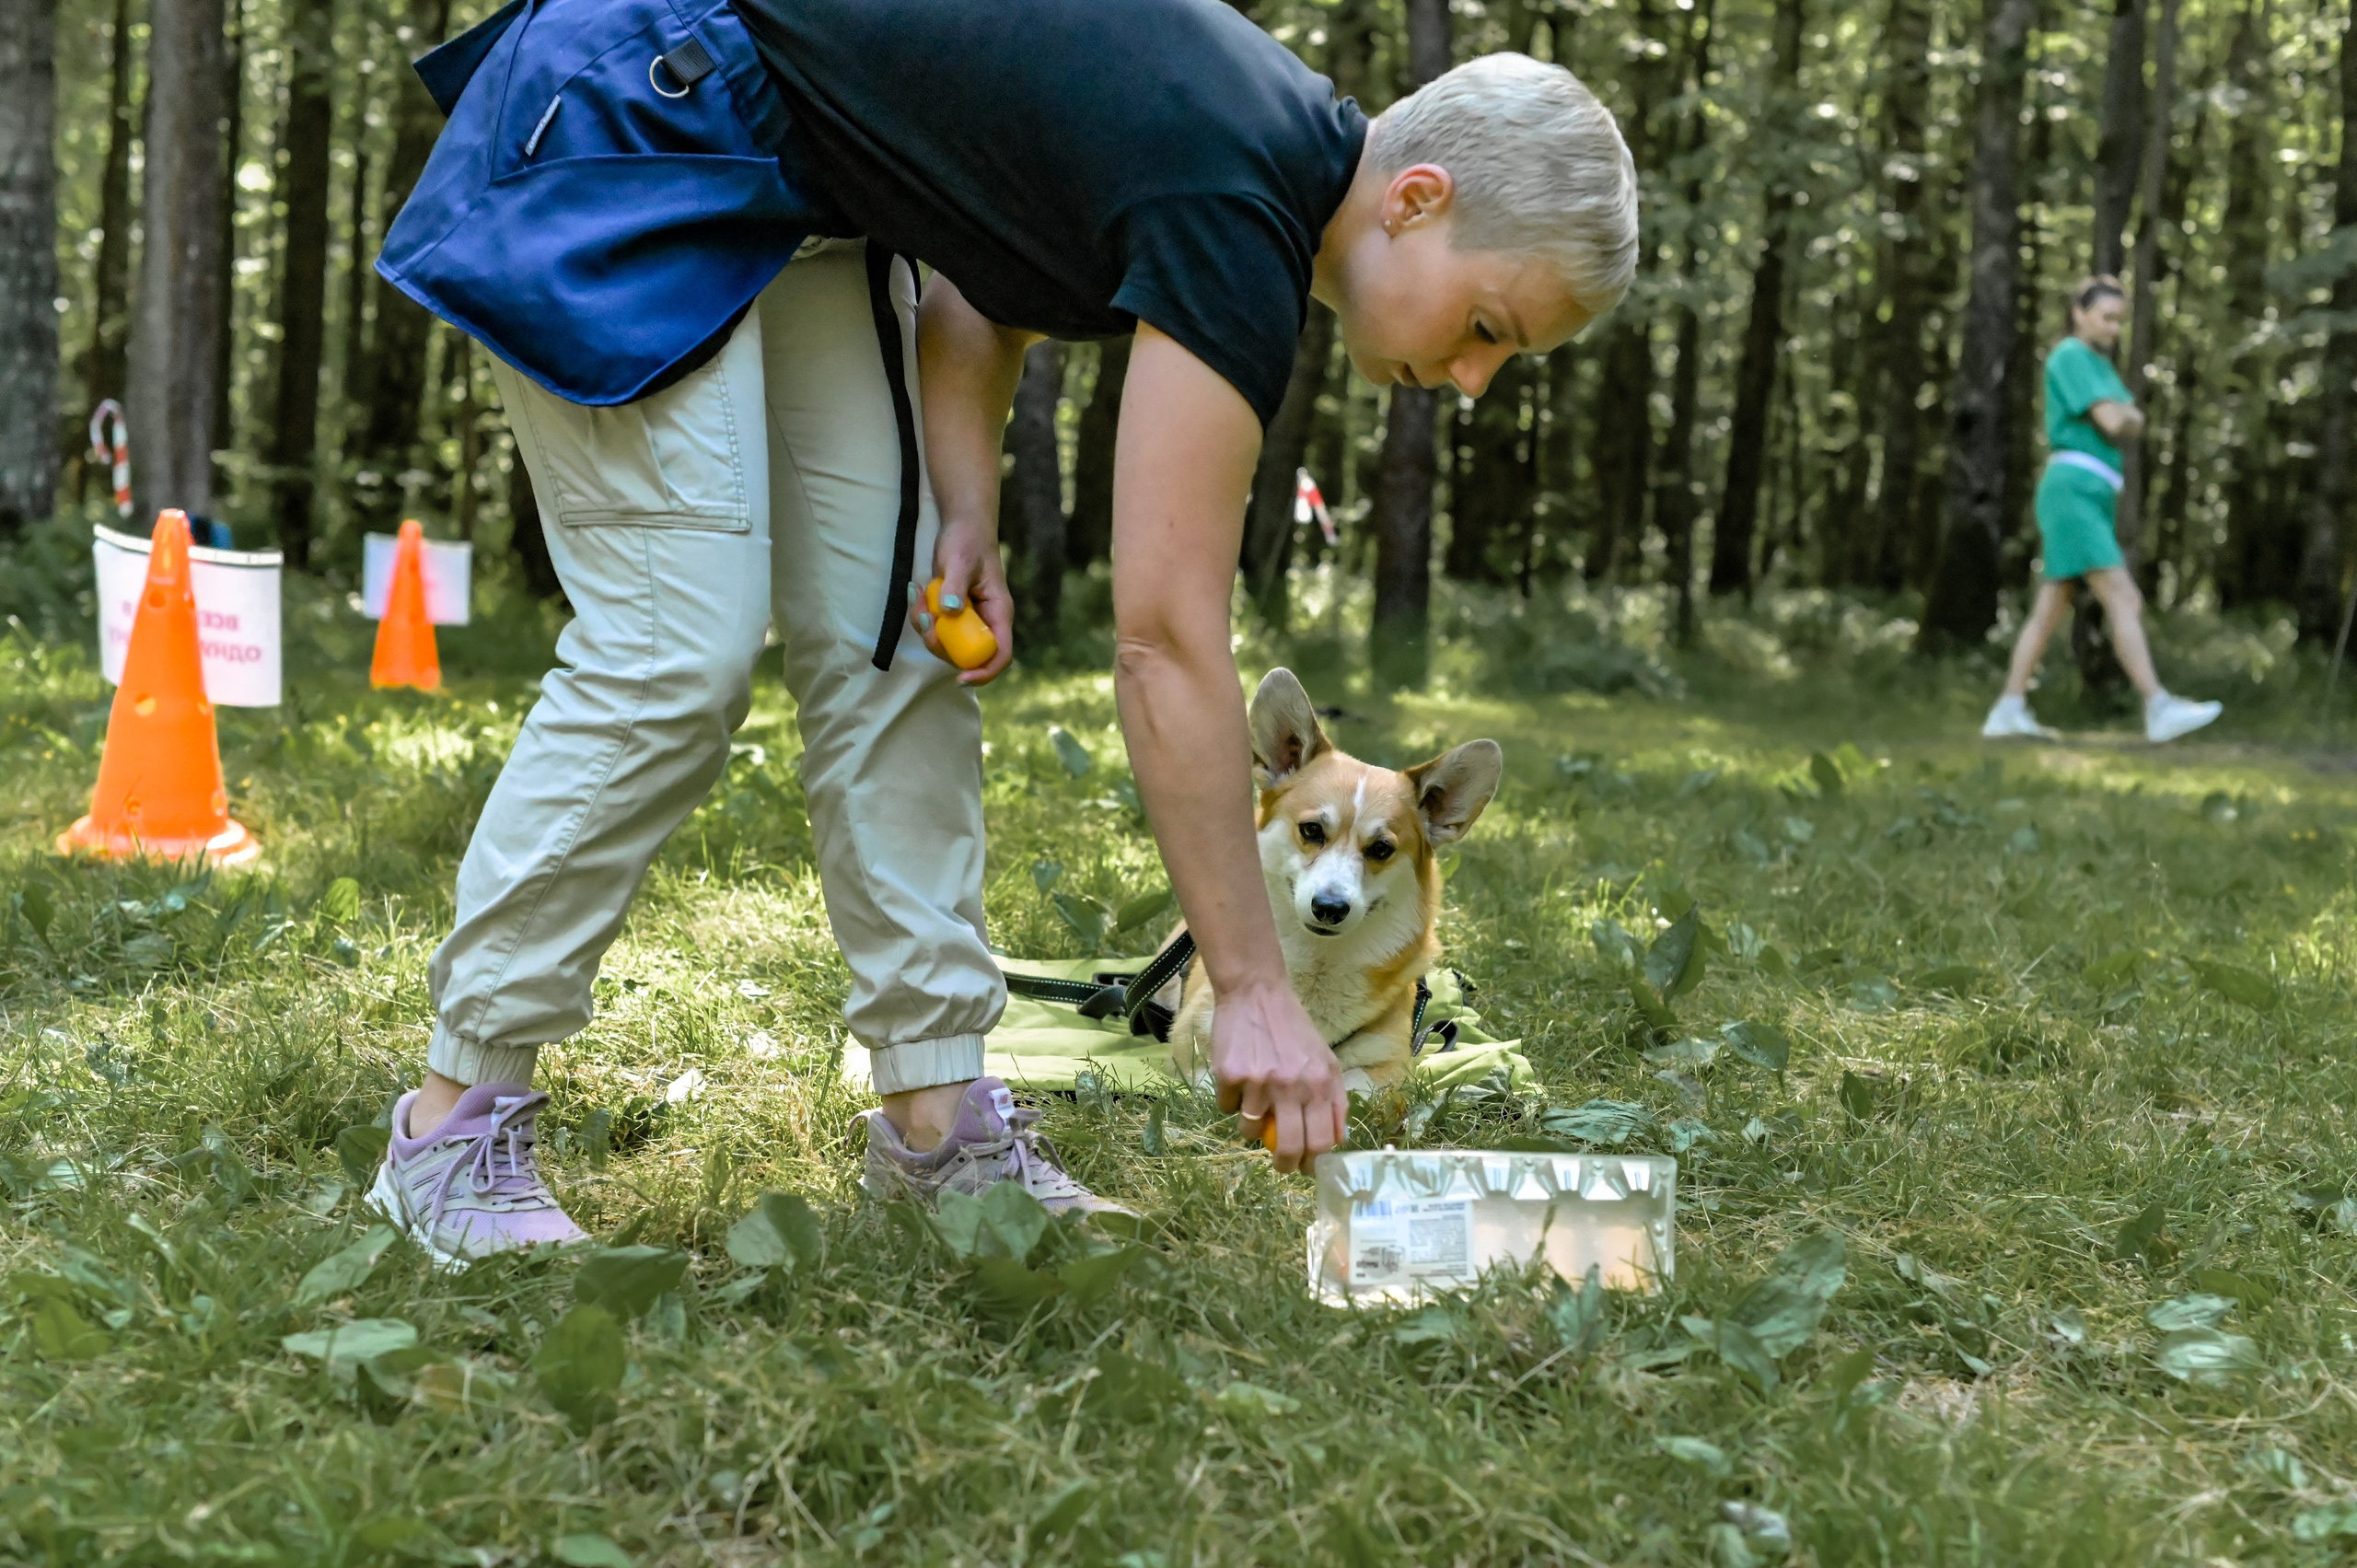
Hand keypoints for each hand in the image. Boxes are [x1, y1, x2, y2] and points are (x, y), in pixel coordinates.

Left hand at [911, 517, 1013, 683]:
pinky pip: (935, 627)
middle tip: (925, 620)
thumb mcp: (960, 561)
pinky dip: (921, 615)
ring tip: (918, 595)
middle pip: (968, 655)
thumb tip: (950, 610)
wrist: (962, 526)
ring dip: (926, 628)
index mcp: (998, 612)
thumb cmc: (968, 540)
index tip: (961, 677)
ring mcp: (967, 619)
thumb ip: (954, 586)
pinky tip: (917, 589)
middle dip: (941, 646)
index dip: (985, 672)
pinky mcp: (951, 613)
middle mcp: (985, 620)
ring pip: (947, 643)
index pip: (1001, 654)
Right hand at [1210, 981, 1346, 1172]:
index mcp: (1321, 1083)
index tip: (1307, 1168)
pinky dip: (1231, 1102)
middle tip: (1280, 1165)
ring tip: (1253, 1105)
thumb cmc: (1293, 1030)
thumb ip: (1335, 1100)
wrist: (1257, 993)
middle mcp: (1293, 1084)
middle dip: (1285, 1165)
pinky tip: (1238, 1079)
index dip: (1313, 1163)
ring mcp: (1260, 1081)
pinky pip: (1227, 1108)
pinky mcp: (1231, 1075)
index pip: (1322, 1140)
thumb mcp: (1325, 1060)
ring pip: (1250, 1131)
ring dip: (1251, 1127)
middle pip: (1290, 1146)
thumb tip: (1336, 1142)